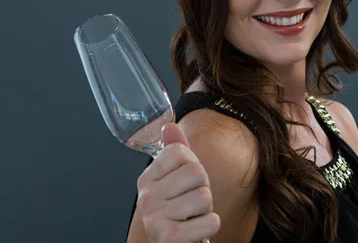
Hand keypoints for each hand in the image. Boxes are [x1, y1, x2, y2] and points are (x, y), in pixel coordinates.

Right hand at [136, 123, 219, 242]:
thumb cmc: (179, 214)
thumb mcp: (176, 181)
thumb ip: (175, 154)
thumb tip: (169, 126)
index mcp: (146, 179)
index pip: (179, 151)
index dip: (192, 164)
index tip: (185, 183)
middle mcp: (146, 197)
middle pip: (196, 172)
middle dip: (203, 188)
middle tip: (192, 204)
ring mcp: (155, 219)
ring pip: (205, 196)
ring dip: (206, 210)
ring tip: (192, 218)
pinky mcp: (169, 238)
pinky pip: (211, 221)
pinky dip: (210, 227)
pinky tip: (195, 231)